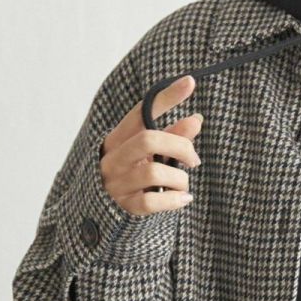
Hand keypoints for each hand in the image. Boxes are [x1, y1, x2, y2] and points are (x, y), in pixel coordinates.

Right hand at [99, 74, 202, 215]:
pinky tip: (184, 199)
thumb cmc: (132, 178)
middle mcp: (111, 159)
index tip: (190, 81)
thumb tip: (196, 120)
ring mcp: (115, 185)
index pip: (140, 112)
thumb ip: (171, 138)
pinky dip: (174, 200)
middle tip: (194, 159)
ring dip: (180, 179)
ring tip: (184, 186)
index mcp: (116, 140)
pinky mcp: (123, 208)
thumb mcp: (150, 156)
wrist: (105, 218)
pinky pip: (152, 202)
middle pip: (148, 139)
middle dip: (180, 146)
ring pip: (154, 173)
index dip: (166, 97)